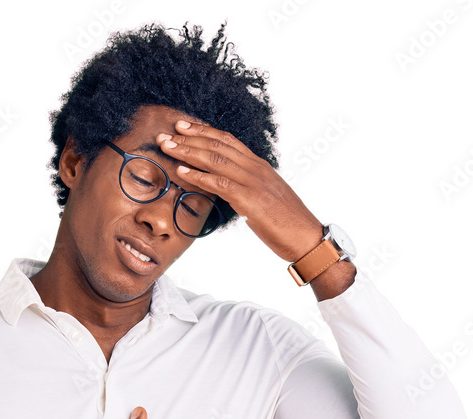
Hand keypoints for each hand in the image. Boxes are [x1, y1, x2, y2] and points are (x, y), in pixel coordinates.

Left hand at [156, 118, 325, 262]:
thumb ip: (248, 189)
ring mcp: (253, 182)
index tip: (183, 126)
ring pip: (215, 159)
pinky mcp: (250, 199)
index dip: (204, 132)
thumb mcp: (266, 199)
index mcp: (259, 166)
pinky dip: (198, 176)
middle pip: (218, 145)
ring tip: (167, 147)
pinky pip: (220, 183)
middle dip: (189, 137)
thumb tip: (230, 190)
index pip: (228, 141)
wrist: (307, 238)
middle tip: (165, 134)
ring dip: (188, 152)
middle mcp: (255, 168)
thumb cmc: (287, 224)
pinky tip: (181, 172)